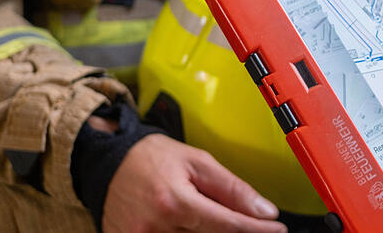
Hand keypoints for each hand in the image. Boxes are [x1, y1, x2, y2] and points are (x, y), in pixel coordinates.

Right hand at [102, 134, 286, 232]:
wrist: (106, 162)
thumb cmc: (153, 158)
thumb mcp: (198, 161)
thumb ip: (232, 188)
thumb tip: (265, 211)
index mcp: (174, 202)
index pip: (227, 225)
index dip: (256, 231)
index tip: (277, 230)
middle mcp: (156, 228)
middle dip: (235, 232)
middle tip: (248, 223)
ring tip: (207, 215)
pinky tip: (191, 226)